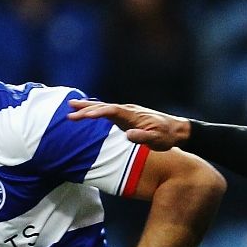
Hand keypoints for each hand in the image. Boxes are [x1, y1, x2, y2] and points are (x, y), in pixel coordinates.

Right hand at [67, 99, 191, 149]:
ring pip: (104, 108)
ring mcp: (127, 113)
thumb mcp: (157, 140)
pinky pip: (108, 112)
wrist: (177, 130)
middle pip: (103, 106)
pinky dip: (96, 111)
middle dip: (86, 108)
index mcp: (132, 114)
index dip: (97, 112)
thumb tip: (128, 135)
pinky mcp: (127, 118)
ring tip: (72, 106)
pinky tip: (89, 112)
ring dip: (88, 108)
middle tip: (69, 109)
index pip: (111, 110)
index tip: (84, 115)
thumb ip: (143, 137)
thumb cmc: (167, 136)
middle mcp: (128, 111)